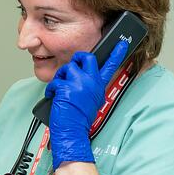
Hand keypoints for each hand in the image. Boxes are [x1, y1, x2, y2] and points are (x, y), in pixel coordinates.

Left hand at [44, 40, 128, 169]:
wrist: (72, 132)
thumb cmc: (79, 119)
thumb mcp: (92, 102)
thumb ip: (90, 87)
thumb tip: (82, 79)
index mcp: (99, 87)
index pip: (110, 66)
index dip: (117, 53)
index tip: (122, 42)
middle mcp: (92, 83)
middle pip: (87, 58)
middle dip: (77, 59)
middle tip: (72, 68)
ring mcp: (80, 84)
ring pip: (68, 68)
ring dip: (60, 77)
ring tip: (59, 90)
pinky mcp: (67, 88)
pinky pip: (55, 81)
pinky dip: (51, 90)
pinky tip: (53, 97)